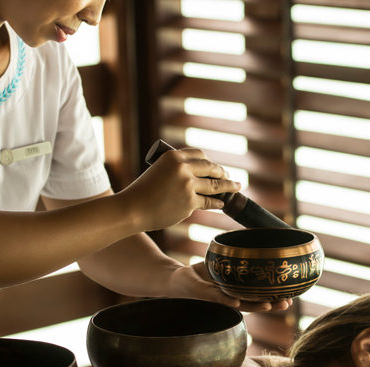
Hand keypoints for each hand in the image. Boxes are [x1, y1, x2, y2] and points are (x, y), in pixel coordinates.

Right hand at [120, 148, 240, 231]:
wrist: (132, 209)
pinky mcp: (190, 202)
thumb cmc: (142, 193)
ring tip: (236, 187)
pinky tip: (221, 204)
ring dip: (229, 186)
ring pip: (215, 185)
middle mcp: (182, 168)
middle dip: (223, 173)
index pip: (199, 155)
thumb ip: (176, 171)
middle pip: (211, 168)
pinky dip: (216, 203)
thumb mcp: (158, 171)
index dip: (209, 161)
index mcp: (173, 156)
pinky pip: (208, 202)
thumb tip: (198, 177)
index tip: (215, 167)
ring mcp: (188, 185)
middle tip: (230, 177)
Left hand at [167, 261, 291, 312]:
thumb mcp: (222, 263)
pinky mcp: (204, 295)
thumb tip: (255, 237)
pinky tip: (236, 301)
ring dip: (253, 305)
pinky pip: (217, 297)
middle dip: (271, 305)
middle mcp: (229, 299)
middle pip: (253, 304)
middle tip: (287, 302)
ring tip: (267, 305)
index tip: (292, 297)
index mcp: (236, 292)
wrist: (177, 279)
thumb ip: (237, 255)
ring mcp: (217, 299)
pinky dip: (227, 300)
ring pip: (238, 304)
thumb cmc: (201, 273)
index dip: (275, 298)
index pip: (259, 297)